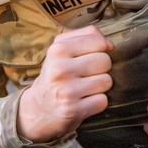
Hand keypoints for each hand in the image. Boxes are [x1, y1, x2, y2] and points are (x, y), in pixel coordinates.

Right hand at [17, 25, 112, 143]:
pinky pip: (102, 101)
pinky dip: (96, 102)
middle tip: (86, 75)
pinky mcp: (73, 110)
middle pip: (105, 61)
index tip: (90, 56)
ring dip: (99, 86)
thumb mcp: (60, 49)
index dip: (100, 49)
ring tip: (84, 88)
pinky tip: (83, 101)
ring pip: (106, 81)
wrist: (37, 108)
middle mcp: (60, 69)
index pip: (98, 41)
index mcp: (58, 50)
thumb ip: (85, 36)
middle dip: (100, 68)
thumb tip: (110, 45)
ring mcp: (67, 91)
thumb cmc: (54, 74)